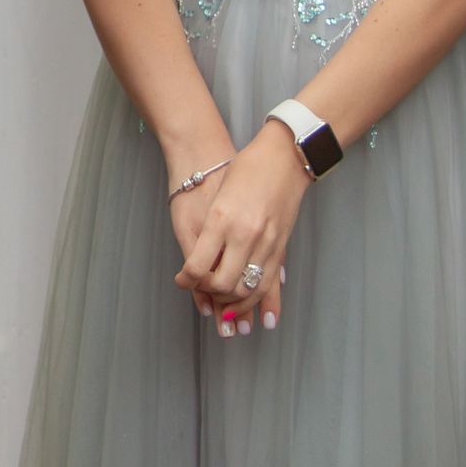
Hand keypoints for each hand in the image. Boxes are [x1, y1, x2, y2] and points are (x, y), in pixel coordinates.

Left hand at [174, 120, 308, 335]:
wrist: (283, 157)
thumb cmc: (244, 169)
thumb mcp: (218, 197)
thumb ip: (209, 228)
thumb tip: (201, 260)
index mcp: (221, 220)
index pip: (198, 266)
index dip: (187, 280)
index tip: (182, 281)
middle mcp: (244, 235)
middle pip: (223, 285)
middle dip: (210, 294)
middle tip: (202, 291)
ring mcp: (267, 242)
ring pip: (248, 289)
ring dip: (234, 302)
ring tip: (223, 305)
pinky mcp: (282, 245)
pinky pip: (270, 282)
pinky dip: (259, 299)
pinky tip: (254, 309)